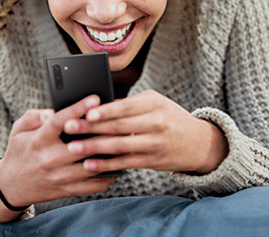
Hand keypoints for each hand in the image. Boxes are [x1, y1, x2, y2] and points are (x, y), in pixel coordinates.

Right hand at [0, 95, 116, 221]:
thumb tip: (52, 111)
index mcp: (39, 140)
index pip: (59, 121)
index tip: (95, 99)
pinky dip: (108, 176)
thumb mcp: (19, 129)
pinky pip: (92, 185)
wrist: (11, 186)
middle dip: (103, 134)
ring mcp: (59, 176)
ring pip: (92, 166)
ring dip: (111, 156)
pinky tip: (119, 165)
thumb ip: (35, 115)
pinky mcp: (66, 190)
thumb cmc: (20, 151)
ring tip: (127, 143)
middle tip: (123, 123)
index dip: (78, 109)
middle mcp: (50, 158)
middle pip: (82, 145)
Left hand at [62, 90, 228, 174]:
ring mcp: (155, 143)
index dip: (106, 110)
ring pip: (120, 146)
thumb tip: (97, 106)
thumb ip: (131, 105)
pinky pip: (125, 163)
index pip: (126, 106)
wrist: (199, 143)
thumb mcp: (157, 103)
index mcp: (155, 104)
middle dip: (91, 127)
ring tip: (74, 147)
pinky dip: (106, 164)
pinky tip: (90, 164)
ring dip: (94, 147)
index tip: (86, 112)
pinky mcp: (152, 161)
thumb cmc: (171, 118)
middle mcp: (156, 123)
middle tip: (69, 128)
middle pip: (119, 126)